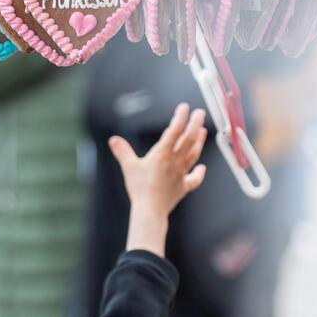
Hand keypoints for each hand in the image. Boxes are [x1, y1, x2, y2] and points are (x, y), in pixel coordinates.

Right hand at [110, 103, 208, 256]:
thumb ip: (122, 151)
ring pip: (194, 155)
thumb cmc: (139, 188)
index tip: (184, 107)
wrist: (150, 210)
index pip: (174, 130)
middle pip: (189, 139)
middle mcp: (174, 161)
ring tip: (203, 132)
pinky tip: (202, 168)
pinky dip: (199, 173)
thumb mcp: (129, 167)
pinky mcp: (183, 187)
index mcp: (162, 153)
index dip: (180, 117)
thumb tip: (113, 139)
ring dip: (199, 142)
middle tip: (200, 113)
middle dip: (195, 124)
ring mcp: (181, 174)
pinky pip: (194, 179)